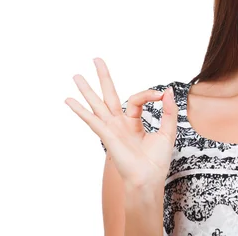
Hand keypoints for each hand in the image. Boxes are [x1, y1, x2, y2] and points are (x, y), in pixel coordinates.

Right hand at [65, 57, 178, 187]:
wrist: (149, 179)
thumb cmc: (157, 160)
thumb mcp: (168, 130)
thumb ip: (168, 110)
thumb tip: (168, 91)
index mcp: (133, 122)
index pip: (137, 99)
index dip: (150, 94)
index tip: (162, 95)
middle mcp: (119, 124)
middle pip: (109, 95)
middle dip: (103, 78)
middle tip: (96, 59)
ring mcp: (111, 129)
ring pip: (97, 105)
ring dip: (87, 90)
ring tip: (76, 76)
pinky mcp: (107, 136)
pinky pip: (92, 120)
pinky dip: (80, 110)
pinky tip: (69, 100)